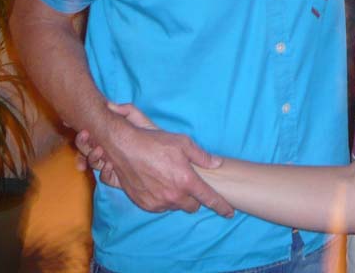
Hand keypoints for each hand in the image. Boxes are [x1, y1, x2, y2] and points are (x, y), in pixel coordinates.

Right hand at [76, 102, 230, 215]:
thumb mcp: (183, 143)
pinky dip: (163, 199)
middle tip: (188, 184)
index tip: (229, 212)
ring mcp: (158, 202)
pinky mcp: (145, 204)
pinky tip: (158, 184)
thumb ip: (202, 156)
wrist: (125, 147)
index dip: (221, 206)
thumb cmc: (155, 143)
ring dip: (177, 198)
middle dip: (194, 198)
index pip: (209, 198)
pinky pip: (160, 207)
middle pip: (192, 207)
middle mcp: (173, 195)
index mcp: (186, 181)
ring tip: (169, 180)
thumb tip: (217, 163)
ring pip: (175, 206)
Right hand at [76, 102, 157, 180]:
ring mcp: (110, 164)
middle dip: (82, 142)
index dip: (80, 130)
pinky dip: (104, 172)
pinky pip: (105, 177)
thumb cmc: (150, 134)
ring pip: (92, 163)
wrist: (164, 152)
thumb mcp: (138, 119)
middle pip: (86, 148)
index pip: (89, 134)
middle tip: (85, 134)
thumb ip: (125, 110)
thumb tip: (108, 104)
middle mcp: (106, 151)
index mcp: (108, 137)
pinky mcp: (118, 178)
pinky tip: (110, 165)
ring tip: (99, 150)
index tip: (71, 123)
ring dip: (91, 157)